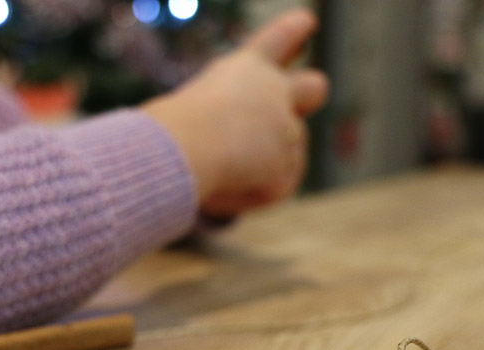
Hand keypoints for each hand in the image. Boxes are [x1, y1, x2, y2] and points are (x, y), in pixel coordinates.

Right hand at [143, 8, 328, 217]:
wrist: (187, 146)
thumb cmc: (169, 126)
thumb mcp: (191, 103)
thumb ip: (223, 112)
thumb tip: (234, 145)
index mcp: (248, 66)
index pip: (281, 38)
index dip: (294, 31)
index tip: (307, 23)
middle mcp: (276, 93)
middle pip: (313, 87)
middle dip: (308, 94)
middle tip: (298, 103)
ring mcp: (288, 131)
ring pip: (286, 151)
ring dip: (263, 161)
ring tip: (221, 168)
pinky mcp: (287, 171)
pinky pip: (272, 187)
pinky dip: (249, 192)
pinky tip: (223, 186)